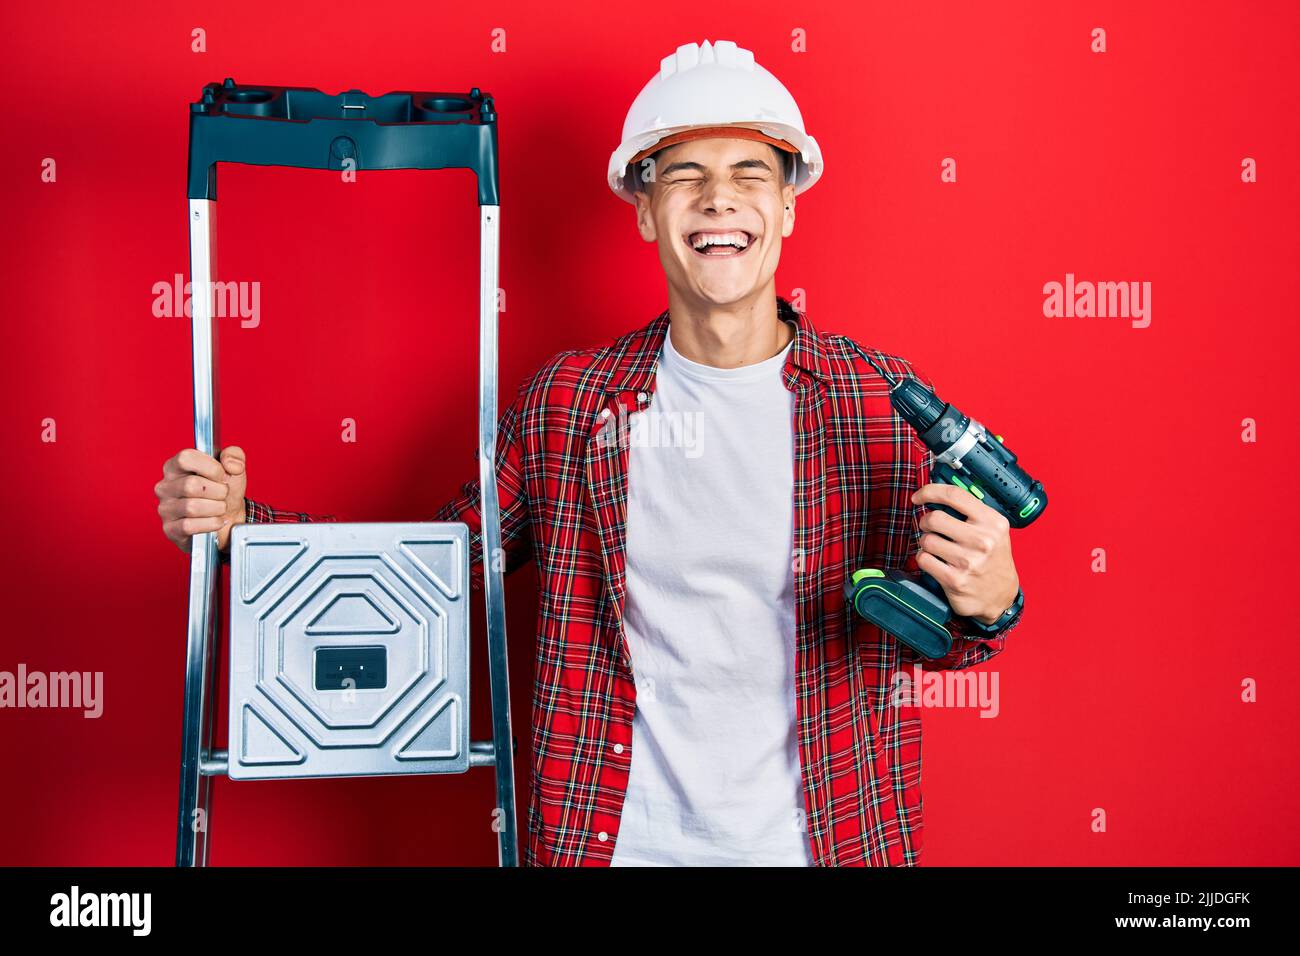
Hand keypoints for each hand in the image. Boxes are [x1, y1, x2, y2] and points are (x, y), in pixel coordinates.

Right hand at [155, 447, 247, 552]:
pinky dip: (211, 524)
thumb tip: (229, 463)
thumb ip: (234, 455)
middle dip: (218, 491)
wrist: (230, 518)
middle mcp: (165, 486)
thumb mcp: (234, 468)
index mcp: (174, 467)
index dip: (211, 467)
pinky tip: (217, 521)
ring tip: (220, 508)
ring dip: (216, 508)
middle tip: (223, 494)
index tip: (222, 475)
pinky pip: (189, 526)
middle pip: (191, 485)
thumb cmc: (225, 492)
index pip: (186, 458)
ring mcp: (165, 509)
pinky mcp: (170, 529)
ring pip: (191, 507)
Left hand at [911, 482, 1018, 624]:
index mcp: (992, 522)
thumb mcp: (993, 531)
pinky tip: (934, 561)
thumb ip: (972, 512)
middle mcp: (983, 540)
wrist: (1001, 597)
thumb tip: (938, 495)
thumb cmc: (993, 560)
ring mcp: (968, 561)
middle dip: (926, 522)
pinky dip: (923, 558)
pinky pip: (923, 559)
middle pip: (934, 518)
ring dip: (926, 543)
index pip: (954, 495)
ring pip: (926, 540)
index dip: (930, 492)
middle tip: (930, 528)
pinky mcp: (955, 580)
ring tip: (937, 548)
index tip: (919, 496)